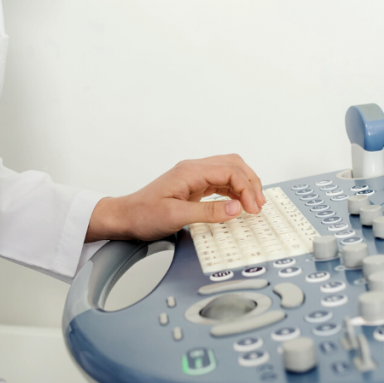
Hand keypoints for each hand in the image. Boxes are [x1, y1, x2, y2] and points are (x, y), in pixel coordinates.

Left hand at [86, 154, 265, 241]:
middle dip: (251, 183)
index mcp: (191, 171)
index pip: (230, 171)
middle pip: (234, 165)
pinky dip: (234, 190)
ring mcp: (194, 176)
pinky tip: (239, 203)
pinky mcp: (193, 185)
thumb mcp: (176, 216)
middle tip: (259, 205)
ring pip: (229, 171)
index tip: (253, 208)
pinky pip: (220, 182)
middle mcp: (194, 169)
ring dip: (244, 185)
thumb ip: (209, 212)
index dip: (247, 189)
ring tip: (254, 204)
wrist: (124, 217)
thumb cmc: (143, 215)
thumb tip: (236, 209)